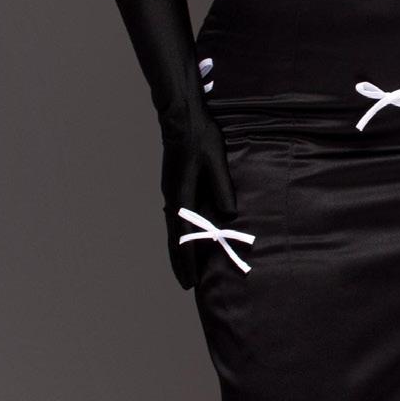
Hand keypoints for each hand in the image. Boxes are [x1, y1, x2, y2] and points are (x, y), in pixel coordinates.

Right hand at [160, 108, 238, 290]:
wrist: (180, 116)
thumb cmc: (201, 137)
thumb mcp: (216, 161)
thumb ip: (222, 187)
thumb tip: (229, 214)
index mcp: (181, 195)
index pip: (184, 236)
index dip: (188, 260)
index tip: (191, 281)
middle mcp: (172, 198)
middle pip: (174, 238)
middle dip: (180, 262)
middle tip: (185, 284)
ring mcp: (170, 192)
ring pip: (172, 230)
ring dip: (178, 250)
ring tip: (183, 269)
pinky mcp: (173, 186)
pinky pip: (175, 218)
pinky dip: (178, 235)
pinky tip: (183, 239)